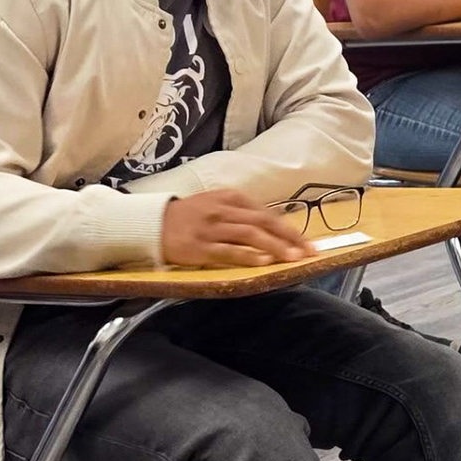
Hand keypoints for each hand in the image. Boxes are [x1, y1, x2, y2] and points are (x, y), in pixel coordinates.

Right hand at [160, 189, 313, 267]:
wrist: (152, 223)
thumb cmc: (188, 216)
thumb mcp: (216, 204)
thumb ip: (242, 212)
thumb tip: (273, 224)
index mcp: (229, 198)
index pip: (266, 213)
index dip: (289, 227)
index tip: (307, 241)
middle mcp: (223, 210)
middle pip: (264, 222)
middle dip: (290, 237)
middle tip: (309, 251)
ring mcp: (212, 229)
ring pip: (250, 236)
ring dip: (275, 246)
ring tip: (293, 258)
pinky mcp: (201, 247)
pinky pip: (229, 251)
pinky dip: (248, 256)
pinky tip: (264, 262)